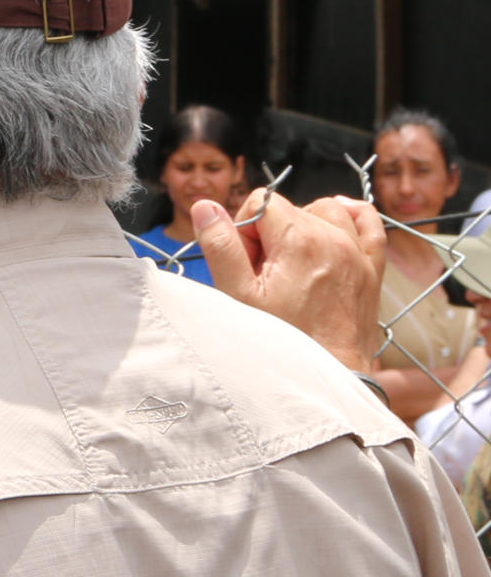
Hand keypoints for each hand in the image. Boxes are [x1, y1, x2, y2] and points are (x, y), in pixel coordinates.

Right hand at [196, 191, 385, 371]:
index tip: (249, 263)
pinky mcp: (372, 266)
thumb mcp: (238, 295)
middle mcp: (333, 238)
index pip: (262, 203)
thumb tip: (204, 207)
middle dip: (272, 234)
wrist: (332, 373)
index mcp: (299, 241)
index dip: (247, 230)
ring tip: (293, 262)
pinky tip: (335, 228)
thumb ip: (220, 246)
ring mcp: (357, 251)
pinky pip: (368, 221)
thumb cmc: (284, 340)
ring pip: (325, 209)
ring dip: (306, 226)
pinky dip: (351, 217)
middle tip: (267, 275)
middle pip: (290, 209)